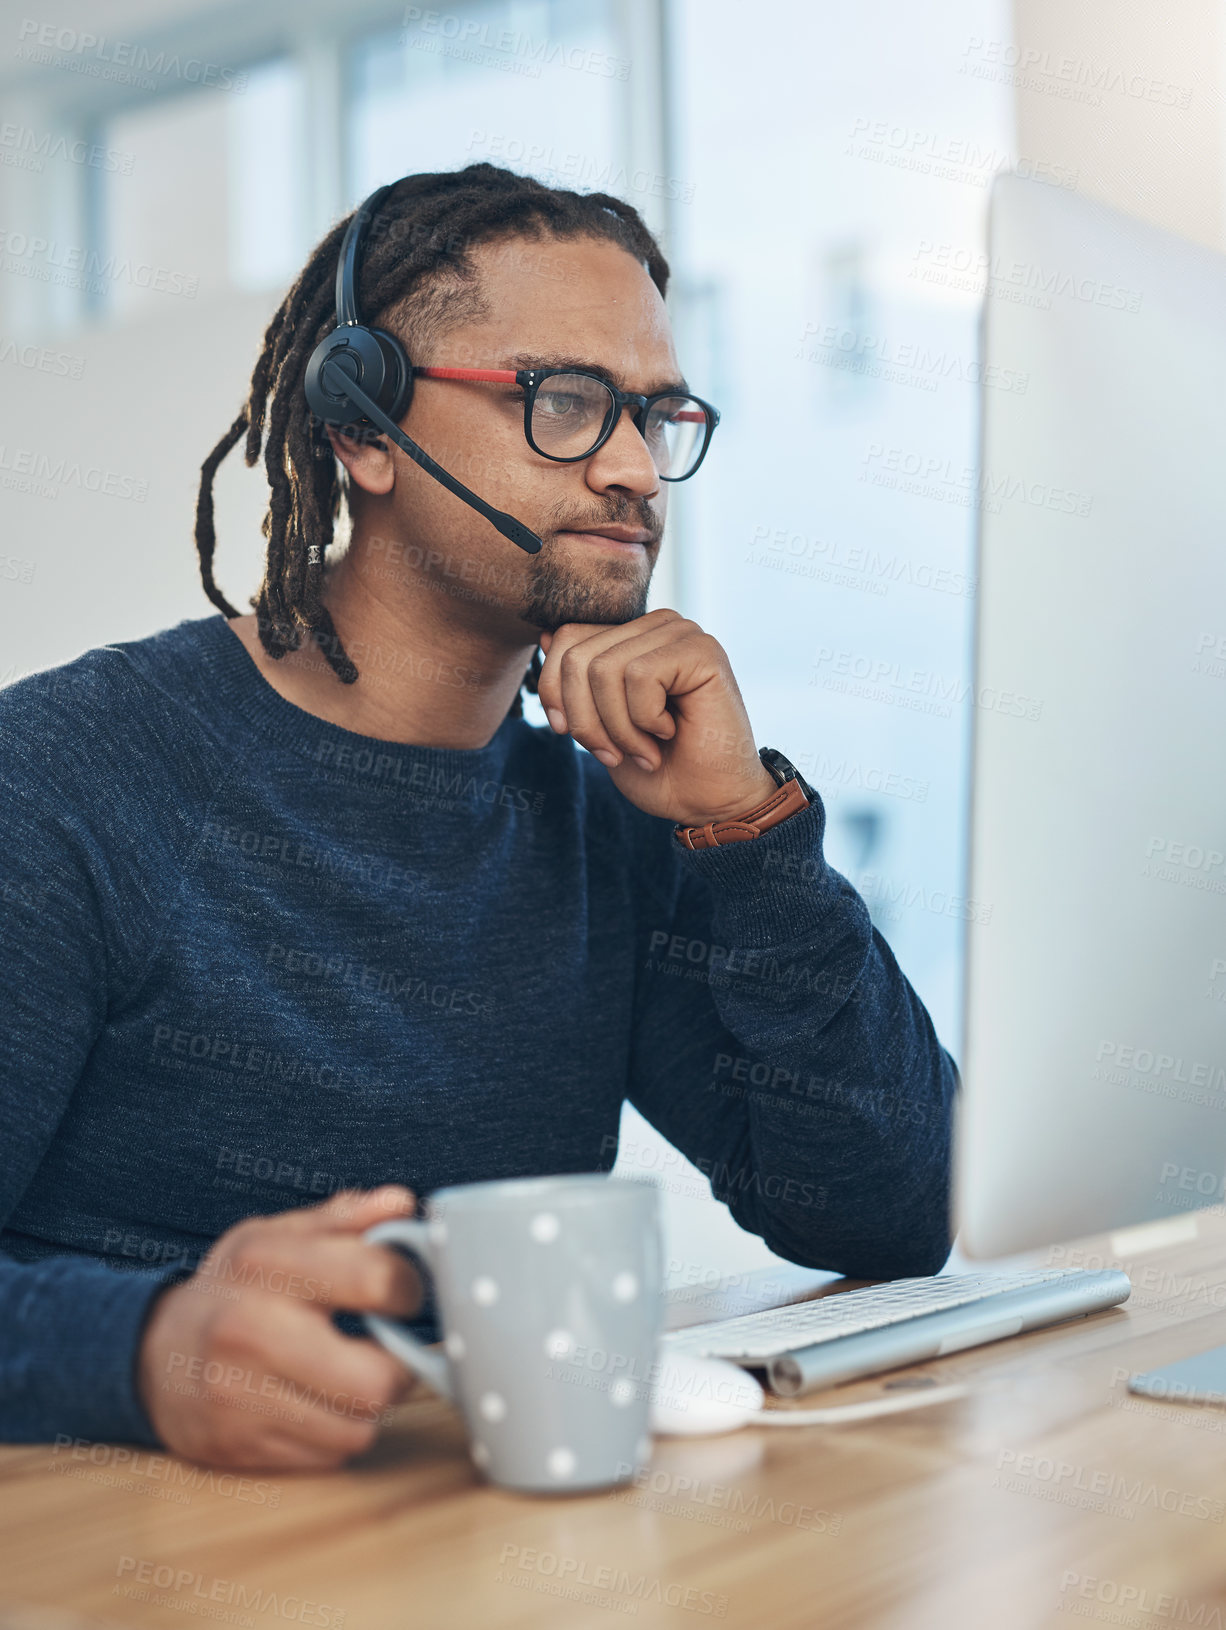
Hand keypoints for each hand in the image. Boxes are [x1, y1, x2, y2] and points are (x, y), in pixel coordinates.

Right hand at [137, 1186, 423, 1469]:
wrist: (152, 1355)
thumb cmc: (231, 1288)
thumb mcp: (275, 1236)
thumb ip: (342, 1219)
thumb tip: (400, 1204)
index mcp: (265, 1262)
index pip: (374, 1278)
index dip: (409, 1287)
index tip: (404, 1292)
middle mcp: (247, 1330)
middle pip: (374, 1379)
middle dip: (399, 1366)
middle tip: (389, 1348)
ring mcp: (238, 1396)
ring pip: (357, 1427)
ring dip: (369, 1405)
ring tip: (353, 1374)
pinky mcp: (237, 1447)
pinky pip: (328, 1455)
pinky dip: (338, 1432)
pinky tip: (320, 1401)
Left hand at [537, 609, 776, 825]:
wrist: (707, 804)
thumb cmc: (658, 769)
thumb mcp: (598, 723)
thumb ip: (578, 680)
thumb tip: (544, 634)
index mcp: (631, 638)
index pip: (565, 639)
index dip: (554, 693)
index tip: (570, 734)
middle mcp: (656, 627)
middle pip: (578, 656)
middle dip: (586, 720)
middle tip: (616, 754)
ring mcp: (681, 634)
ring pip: (604, 668)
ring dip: (618, 727)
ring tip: (644, 750)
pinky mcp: (703, 651)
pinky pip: (639, 675)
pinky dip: (645, 719)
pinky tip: (669, 732)